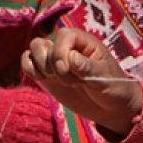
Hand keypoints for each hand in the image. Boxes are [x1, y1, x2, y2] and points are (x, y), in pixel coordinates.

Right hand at [20, 29, 140, 135]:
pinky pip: (28, 64)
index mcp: (84, 41)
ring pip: (33, 51)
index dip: (61, 52)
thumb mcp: (105, 77)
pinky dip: (30, 70)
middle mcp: (66, 47)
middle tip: (66, 79)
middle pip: (42, 43)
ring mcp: (55, 61)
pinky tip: (44, 80)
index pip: (64, 36)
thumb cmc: (113, 86)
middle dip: (49, 63)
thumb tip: (71, 57)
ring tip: (59, 81)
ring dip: (40, 67)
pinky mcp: (48, 75)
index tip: (67, 70)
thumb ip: (88, 67)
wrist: (111, 106)